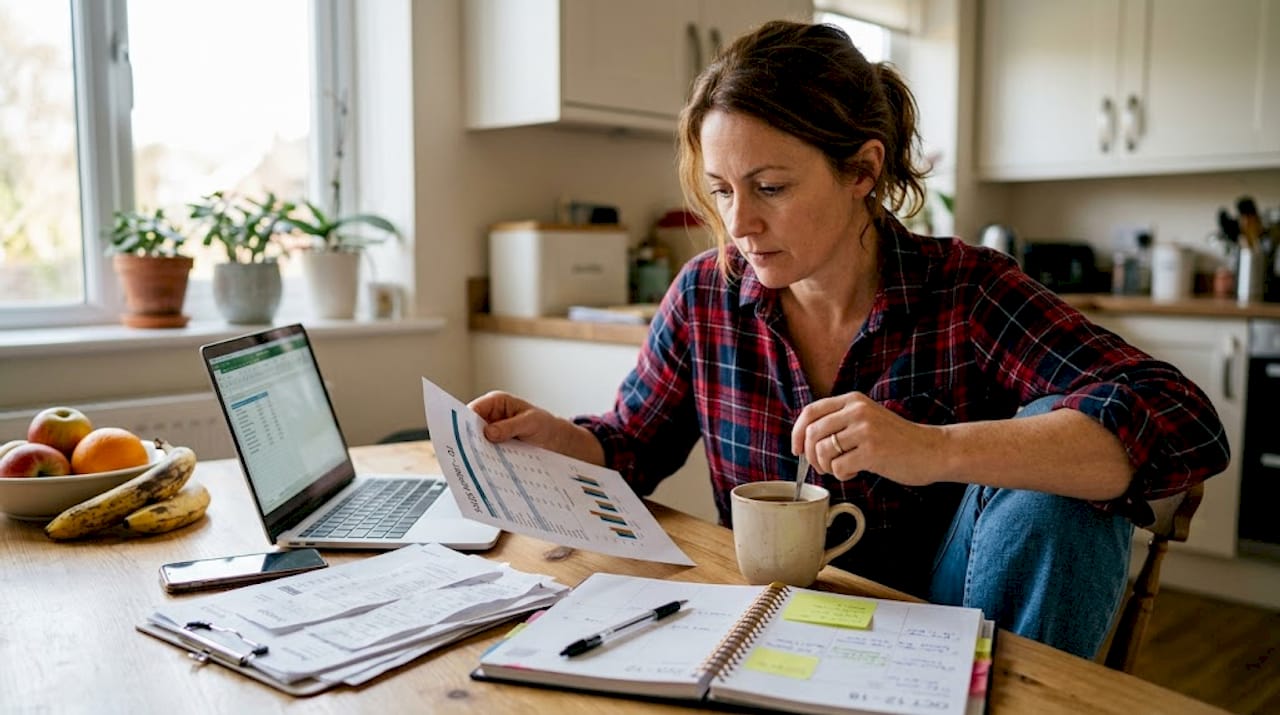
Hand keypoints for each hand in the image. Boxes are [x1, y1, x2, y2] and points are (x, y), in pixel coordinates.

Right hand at [468, 391, 604, 464]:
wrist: (557, 442)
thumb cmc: (545, 425)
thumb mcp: (531, 423)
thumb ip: (510, 427)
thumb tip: (489, 432)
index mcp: (496, 402)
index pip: (473, 410)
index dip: (463, 422)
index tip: (459, 436)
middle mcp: (490, 416)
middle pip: (470, 428)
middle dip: (467, 440)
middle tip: (464, 455)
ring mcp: (491, 433)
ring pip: (476, 442)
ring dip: (475, 453)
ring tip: (472, 466)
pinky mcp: (495, 447)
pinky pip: (485, 453)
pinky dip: (483, 461)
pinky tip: (482, 470)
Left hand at [791, 392, 943, 485]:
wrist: (932, 450)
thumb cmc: (897, 440)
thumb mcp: (867, 419)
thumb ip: (840, 422)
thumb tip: (803, 440)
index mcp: (853, 400)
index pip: (811, 412)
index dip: (796, 432)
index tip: (796, 450)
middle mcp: (857, 411)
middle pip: (812, 433)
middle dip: (810, 456)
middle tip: (823, 466)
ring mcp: (865, 430)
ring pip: (822, 451)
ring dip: (827, 467)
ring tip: (843, 468)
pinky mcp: (872, 451)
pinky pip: (838, 467)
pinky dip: (842, 475)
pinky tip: (856, 472)